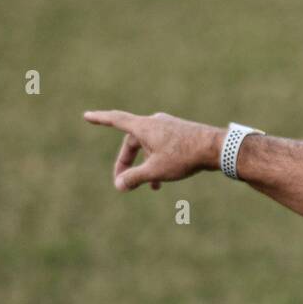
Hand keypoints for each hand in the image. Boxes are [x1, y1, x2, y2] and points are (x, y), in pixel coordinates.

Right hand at [82, 109, 222, 190]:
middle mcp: (154, 122)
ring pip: (148, 147)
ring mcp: (167, 126)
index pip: (116, 120)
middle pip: (132, 142)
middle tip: (123, 183)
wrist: (216, 148)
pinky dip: (157, 161)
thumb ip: (134, 178)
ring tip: (149, 187)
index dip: (100, 119)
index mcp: (144, 127)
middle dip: (127, 163)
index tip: (86, 115)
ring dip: (145, 166)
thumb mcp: (155, 170)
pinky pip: (161, 147)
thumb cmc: (184, 156)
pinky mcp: (179, 133)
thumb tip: (119, 185)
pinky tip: (163, 180)